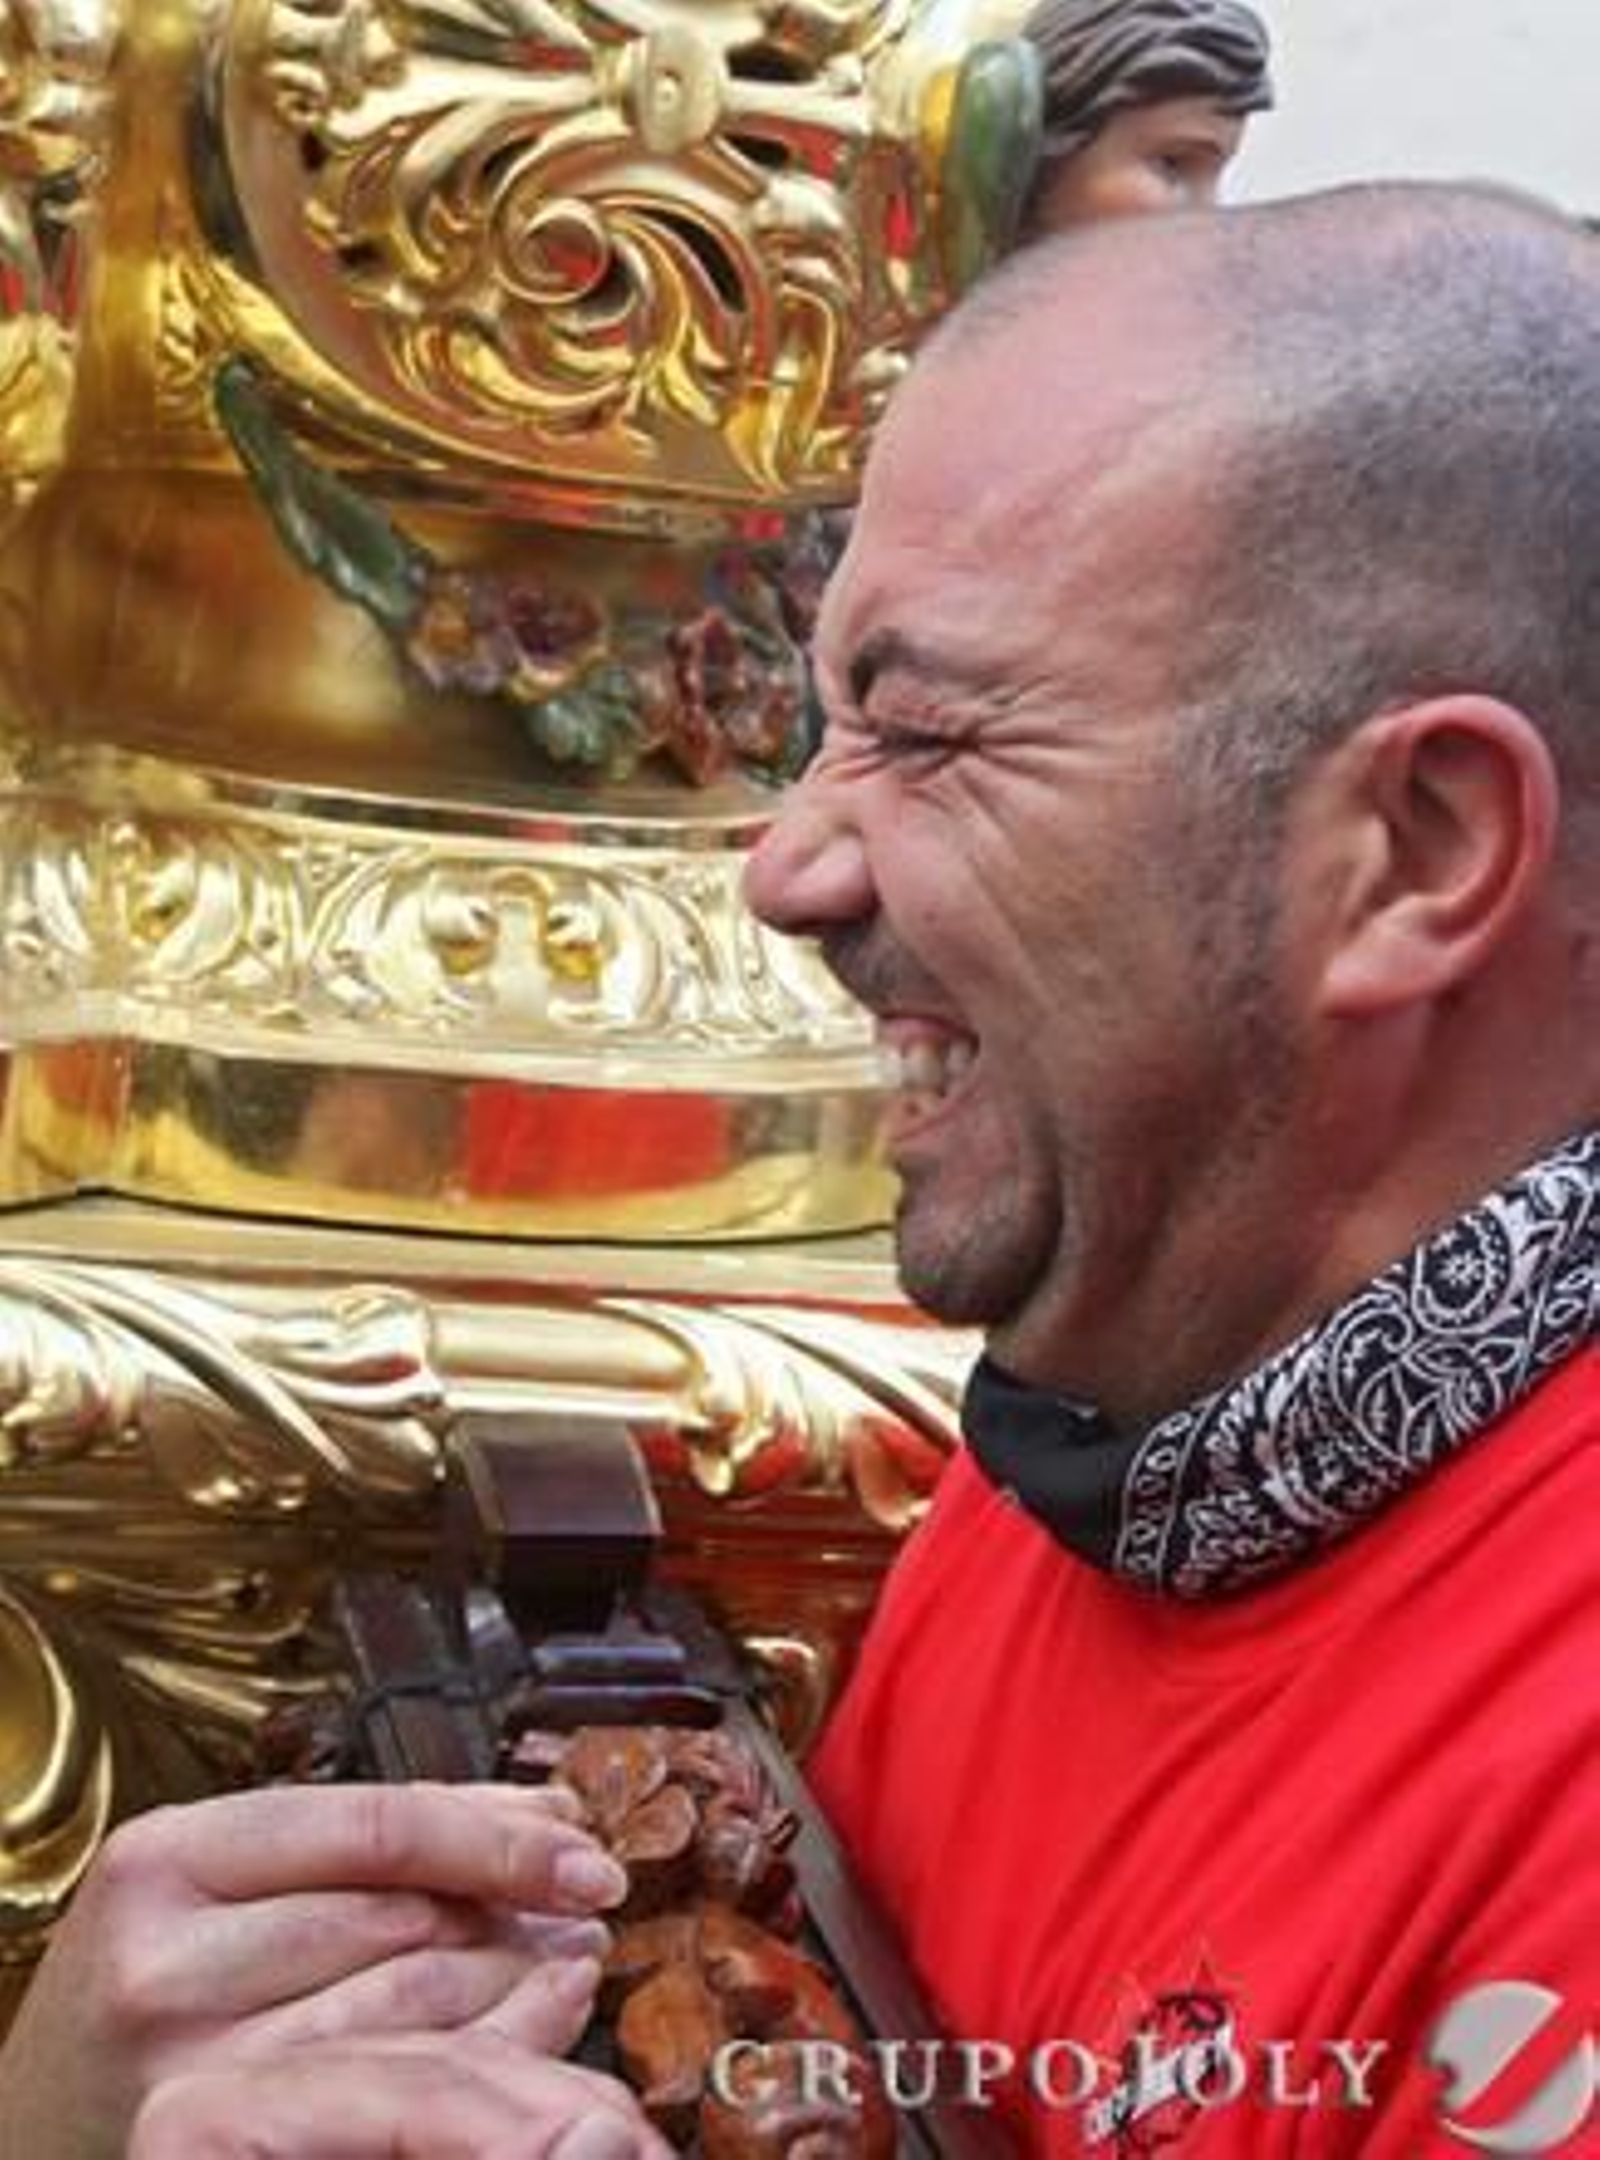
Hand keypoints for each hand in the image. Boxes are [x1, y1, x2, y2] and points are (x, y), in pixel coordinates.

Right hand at [0, 1782, 629, 2159]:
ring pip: (407, 2007)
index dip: (497, 1836)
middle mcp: (164, 1960)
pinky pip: (388, 2084)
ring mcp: (184, 2067)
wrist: (35, 2129)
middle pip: (400, 1918)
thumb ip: (366, 1846)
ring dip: (515, 1981)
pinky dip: (480, 2053)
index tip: (584, 1847)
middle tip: (592, 1905)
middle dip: (517, 1910)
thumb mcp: (226, 1889)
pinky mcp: (211, 2135)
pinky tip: (530, 2030)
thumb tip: (543, 1817)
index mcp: (168, 1857)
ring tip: (573, 1962)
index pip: (376, 1827)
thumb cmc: (154, 1988)